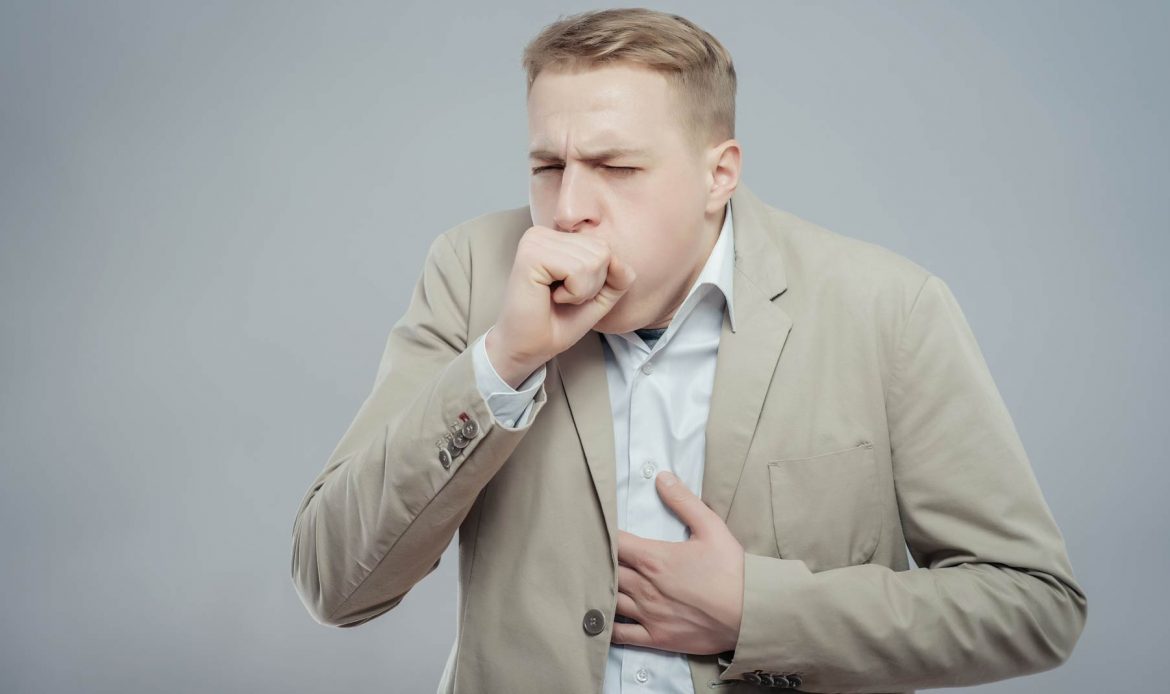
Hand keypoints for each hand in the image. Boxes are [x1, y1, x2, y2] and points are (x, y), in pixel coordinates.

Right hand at [487, 226, 636, 387]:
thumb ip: (618, 276)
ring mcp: (535, 241)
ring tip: (557, 298)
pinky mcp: (531, 255)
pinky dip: (574, 293)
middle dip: (592, 284)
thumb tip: (618, 259)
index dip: (600, 280)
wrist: (530, 348)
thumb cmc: (558, 322)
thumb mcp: (600, 296)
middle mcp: (543, 233)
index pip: (605, 247)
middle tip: (564, 298)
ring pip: (593, 260)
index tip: (571, 293)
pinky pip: (578, 269)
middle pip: (602, 251)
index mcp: (556, 237)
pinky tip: (552, 297)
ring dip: (582, 290)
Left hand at [612, 470, 744, 654]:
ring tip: (594, 584)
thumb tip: (661, 477)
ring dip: (601, 590)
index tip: (597, 531)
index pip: (615, 543)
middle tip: (591, 556)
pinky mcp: (656, 638)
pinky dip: (607, 626)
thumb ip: (683, 501)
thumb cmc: (732, 571)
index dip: (604, 535)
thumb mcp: (711, 527)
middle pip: (607, 571)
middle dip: (600, 562)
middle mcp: (645, 587)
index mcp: (654, 559)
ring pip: (609, 601)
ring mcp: (648, 614)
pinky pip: (621, 635)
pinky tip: (602, 620)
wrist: (750, 613)